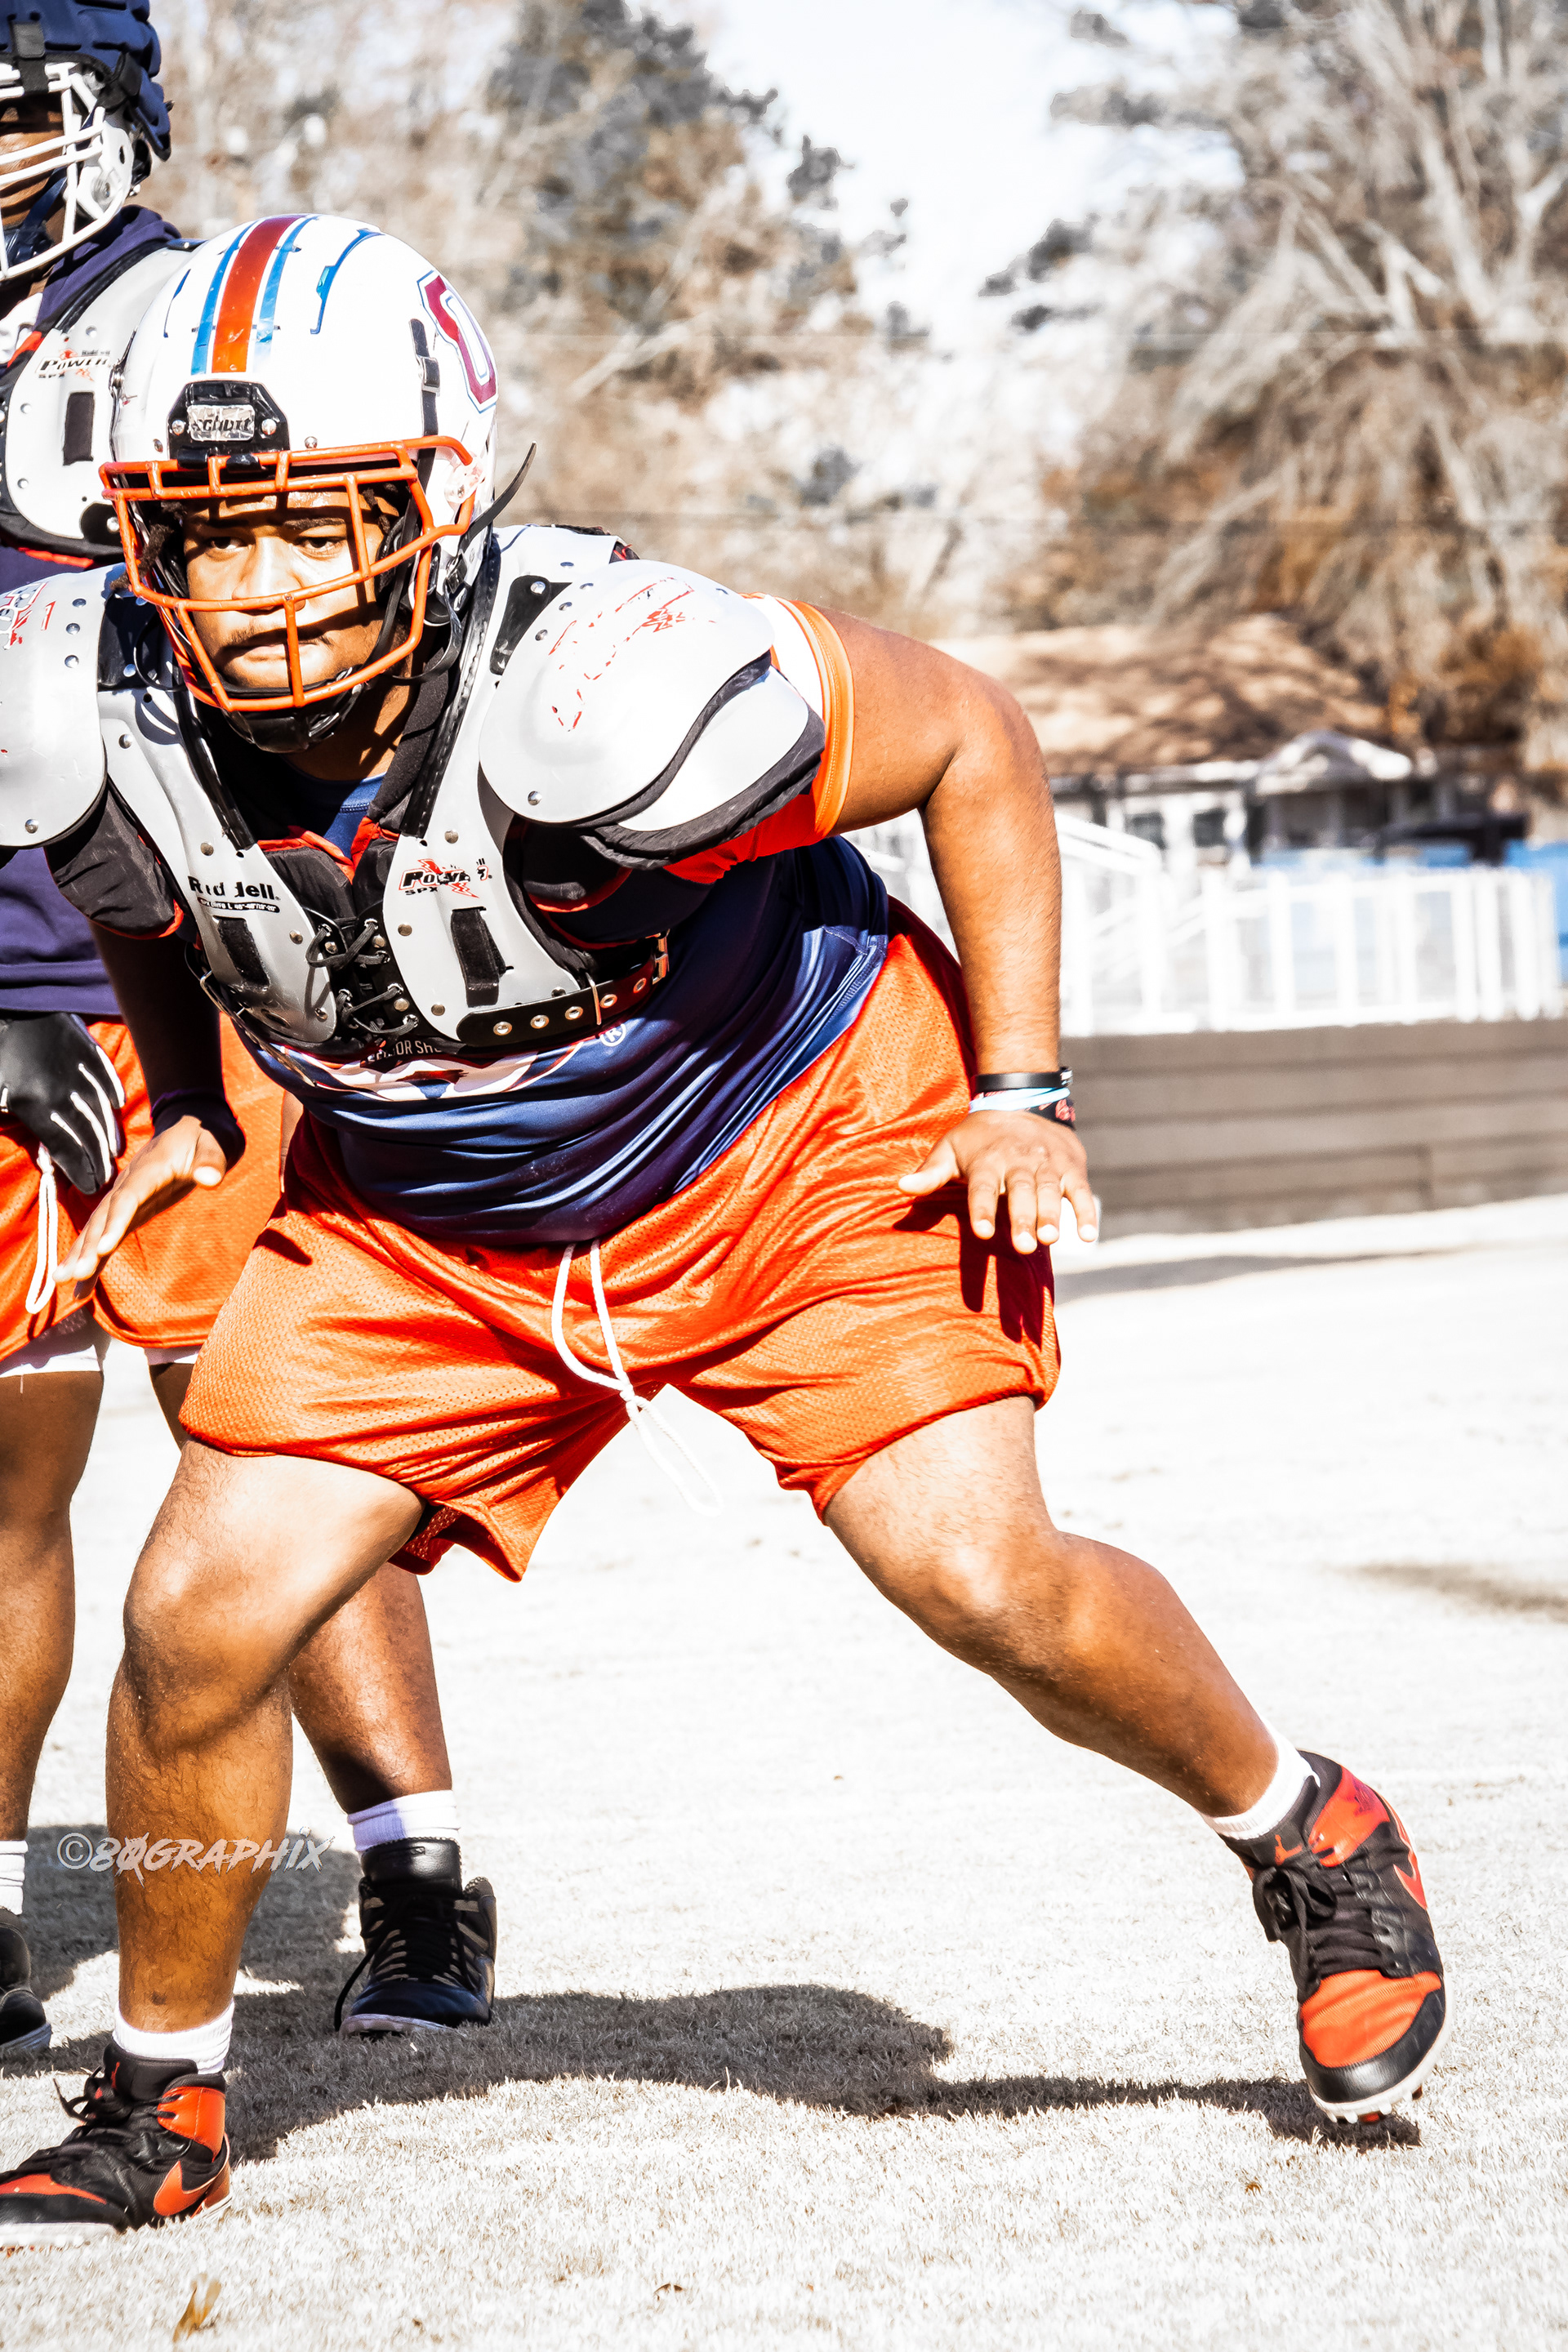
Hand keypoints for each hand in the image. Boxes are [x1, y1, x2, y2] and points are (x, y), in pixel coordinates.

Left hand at [0, 1012, 123, 1193]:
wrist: (5, 1008)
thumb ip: (22, 1126)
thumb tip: (48, 1157)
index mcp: (33, 1104)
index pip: (63, 1146)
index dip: (78, 1170)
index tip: (89, 1187)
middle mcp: (59, 1090)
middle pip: (86, 1132)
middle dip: (98, 1159)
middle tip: (107, 1177)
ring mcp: (74, 1067)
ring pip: (99, 1107)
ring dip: (108, 1132)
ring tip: (115, 1152)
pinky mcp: (81, 1046)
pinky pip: (103, 1074)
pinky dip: (112, 1091)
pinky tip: (118, 1106)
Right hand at [59, 1116, 227, 1289]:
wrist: (191, 1132)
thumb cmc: (204, 1141)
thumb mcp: (214, 1147)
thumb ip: (211, 1162)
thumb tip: (209, 1178)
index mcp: (148, 1170)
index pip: (127, 1198)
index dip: (115, 1222)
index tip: (104, 1248)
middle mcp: (129, 1185)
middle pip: (104, 1217)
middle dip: (88, 1247)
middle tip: (74, 1275)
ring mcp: (125, 1198)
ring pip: (97, 1228)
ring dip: (80, 1254)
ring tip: (62, 1281)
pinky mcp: (129, 1211)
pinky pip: (107, 1235)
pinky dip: (93, 1258)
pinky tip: (81, 1285)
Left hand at [898, 1109, 1096, 1251]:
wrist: (1022, 1100)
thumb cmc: (979, 1137)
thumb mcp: (950, 1148)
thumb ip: (930, 1173)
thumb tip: (900, 1188)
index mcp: (986, 1160)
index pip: (982, 1186)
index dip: (983, 1209)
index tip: (983, 1233)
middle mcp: (1018, 1161)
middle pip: (1020, 1191)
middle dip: (1023, 1218)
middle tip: (1024, 1246)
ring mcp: (1047, 1164)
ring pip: (1051, 1190)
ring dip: (1052, 1215)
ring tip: (1051, 1239)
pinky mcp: (1071, 1167)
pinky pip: (1080, 1190)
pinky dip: (1086, 1212)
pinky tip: (1088, 1236)